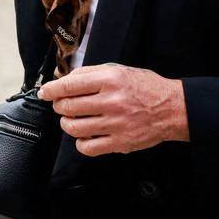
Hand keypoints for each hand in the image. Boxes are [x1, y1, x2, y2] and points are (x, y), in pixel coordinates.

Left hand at [41, 63, 187, 156]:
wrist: (172, 109)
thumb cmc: (146, 88)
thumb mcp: (121, 70)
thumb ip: (92, 73)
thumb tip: (65, 80)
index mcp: (111, 80)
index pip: (70, 85)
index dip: (52, 90)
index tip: (46, 92)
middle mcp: (112, 101)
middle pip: (68, 107)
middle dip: (60, 106)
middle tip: (64, 105)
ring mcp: (115, 124)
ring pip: (73, 128)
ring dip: (68, 123)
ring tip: (74, 119)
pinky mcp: (119, 143)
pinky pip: (86, 147)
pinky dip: (81, 142)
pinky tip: (87, 135)